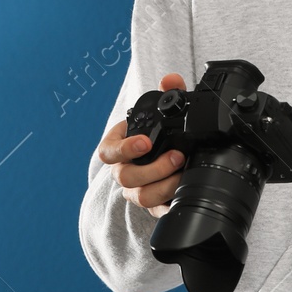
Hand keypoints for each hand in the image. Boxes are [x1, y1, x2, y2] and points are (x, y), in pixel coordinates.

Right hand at [97, 72, 188, 219]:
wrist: (161, 152)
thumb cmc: (153, 132)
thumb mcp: (158, 110)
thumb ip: (167, 91)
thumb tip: (171, 80)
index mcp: (116, 147)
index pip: (107, 152)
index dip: (124, 149)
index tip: (144, 142)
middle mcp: (122, 171)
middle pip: (126, 178)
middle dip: (153, 169)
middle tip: (177, 157)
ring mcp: (135, 189)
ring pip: (141, 197)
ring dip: (165, 186)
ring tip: (184, 172)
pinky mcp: (151, 204)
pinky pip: (157, 211)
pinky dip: (170, 204)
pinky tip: (184, 194)